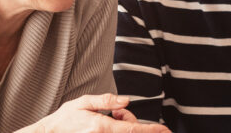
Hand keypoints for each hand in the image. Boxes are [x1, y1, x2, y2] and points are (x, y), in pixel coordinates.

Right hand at [24, 94, 170, 132]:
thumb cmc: (64, 119)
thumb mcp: (83, 103)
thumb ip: (106, 101)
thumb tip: (126, 101)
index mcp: (102, 126)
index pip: (133, 129)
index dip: (151, 130)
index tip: (165, 130)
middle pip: (131, 131)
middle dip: (130, 119)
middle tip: (116, 111)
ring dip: (124, 125)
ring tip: (110, 118)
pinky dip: (117, 129)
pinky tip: (106, 125)